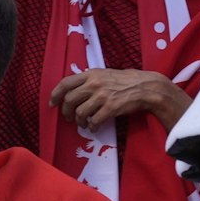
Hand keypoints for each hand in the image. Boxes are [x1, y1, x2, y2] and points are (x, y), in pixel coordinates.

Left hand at [50, 68, 189, 132]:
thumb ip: (91, 79)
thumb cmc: (127, 80)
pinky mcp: (110, 108)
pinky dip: (92, 127)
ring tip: (85, 123)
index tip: (52, 103)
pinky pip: (93, 121)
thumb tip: (75, 90)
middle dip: (67, 112)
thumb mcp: (107, 74)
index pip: (65, 83)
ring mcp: (102, 96)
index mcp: (92, 74)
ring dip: (80, 122)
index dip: (55, 94)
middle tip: (70, 118)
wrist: (147, 87)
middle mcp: (94, 83)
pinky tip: (95, 127)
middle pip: (69, 100)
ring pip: (80, 113)